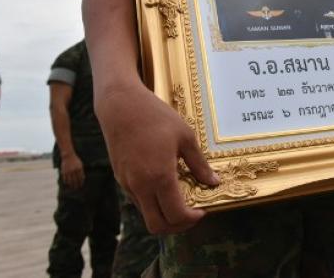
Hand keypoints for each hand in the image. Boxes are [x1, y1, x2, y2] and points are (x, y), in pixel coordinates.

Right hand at [60, 152, 85, 188]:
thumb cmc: (75, 160)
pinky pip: (65, 179)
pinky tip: (67, 184)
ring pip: (70, 181)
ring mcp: (69, 171)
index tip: (81, 185)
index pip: (81, 178)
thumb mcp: (80, 164)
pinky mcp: (64, 171)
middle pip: (75, 180)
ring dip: (71, 185)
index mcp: (79, 169)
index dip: (81, 182)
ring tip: (72, 187)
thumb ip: (81, 171)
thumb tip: (83, 178)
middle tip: (77, 188)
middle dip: (76, 185)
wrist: (68, 156)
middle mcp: (74, 170)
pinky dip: (66, 182)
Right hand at [96, 82, 219, 233]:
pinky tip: (164, 186)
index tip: (202, 210)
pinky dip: (152, 202)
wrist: (120, 105)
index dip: (191, 219)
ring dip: (164, 215)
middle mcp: (140, 186)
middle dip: (177, 227)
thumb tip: (213, 182)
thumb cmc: (156, 116)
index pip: (175, 215)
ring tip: (180, 198)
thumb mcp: (185, 136)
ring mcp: (127, 184)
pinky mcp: (120, 178)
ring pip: (145, 214)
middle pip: (157, 226)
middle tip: (191, 214)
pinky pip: (138, 200)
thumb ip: (199, 164)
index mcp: (159, 177)